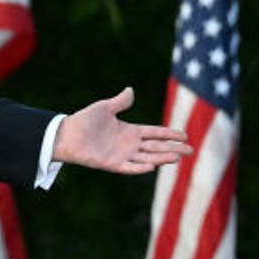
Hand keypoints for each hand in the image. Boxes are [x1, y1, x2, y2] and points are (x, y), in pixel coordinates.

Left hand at [52, 87, 191, 174]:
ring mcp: (122, 155)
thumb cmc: (84, 120)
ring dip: (162, 157)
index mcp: (130, 131)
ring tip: (178, 157)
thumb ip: (120, 102)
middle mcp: (129, 145)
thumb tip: (131, 90)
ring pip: (148, 157)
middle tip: (191, 150)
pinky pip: (129, 167)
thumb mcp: (104, 108)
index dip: (169, 134)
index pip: (155, 133)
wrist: (66, 134)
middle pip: (156, 147)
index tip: (184, 134)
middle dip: (173, 148)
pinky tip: (153, 166)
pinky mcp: (111, 164)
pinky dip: (140, 167)